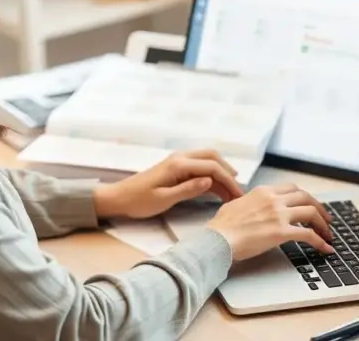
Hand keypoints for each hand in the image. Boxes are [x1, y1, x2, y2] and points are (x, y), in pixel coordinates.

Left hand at [93, 149, 243, 219]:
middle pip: (213, 157)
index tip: (238, 196)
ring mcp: (179, 161)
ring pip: (207, 160)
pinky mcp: (177, 168)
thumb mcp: (164, 199)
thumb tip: (210, 181)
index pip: (211, 167)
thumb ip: (188, 189)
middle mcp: (181, 158)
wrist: (120, 197)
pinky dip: (211, 176)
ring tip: (231, 193)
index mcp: (179, 164)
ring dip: (221, 174)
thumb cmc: (139, 201)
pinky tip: (218, 191)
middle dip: (228, 172)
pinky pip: (199, 167)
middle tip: (238, 192)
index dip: (228, 181)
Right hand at [205, 183, 334, 261]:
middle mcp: (273, 199)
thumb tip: (251, 207)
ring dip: (323, 223)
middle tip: (325, 218)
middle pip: (306, 197)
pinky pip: (308, 234)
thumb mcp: (236, 204)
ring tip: (327, 233)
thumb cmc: (222, 225)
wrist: (218, 238)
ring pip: (311, 212)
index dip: (305, 197)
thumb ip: (249, 202)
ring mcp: (278, 214)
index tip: (310, 205)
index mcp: (263, 191)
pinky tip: (325, 248)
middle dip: (319, 208)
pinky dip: (320, 241)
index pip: (292, 188)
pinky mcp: (281, 232)